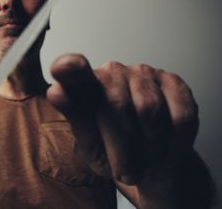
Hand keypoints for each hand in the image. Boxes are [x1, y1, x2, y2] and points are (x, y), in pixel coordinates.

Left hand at [47, 54, 198, 184]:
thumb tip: (56, 92)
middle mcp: (113, 71)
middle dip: (123, 147)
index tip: (62, 68)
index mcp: (86, 85)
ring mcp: (144, 74)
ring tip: (145, 160)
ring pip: (150, 111)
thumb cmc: (113, 150)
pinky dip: (174, 144)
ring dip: (150, 149)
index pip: (76, 74)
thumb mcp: (89, 144)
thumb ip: (76, 118)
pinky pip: (180, 116)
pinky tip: (165, 150)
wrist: (149, 159)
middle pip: (116, 104)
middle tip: (125, 169)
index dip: (70, 69)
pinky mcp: (174, 83)